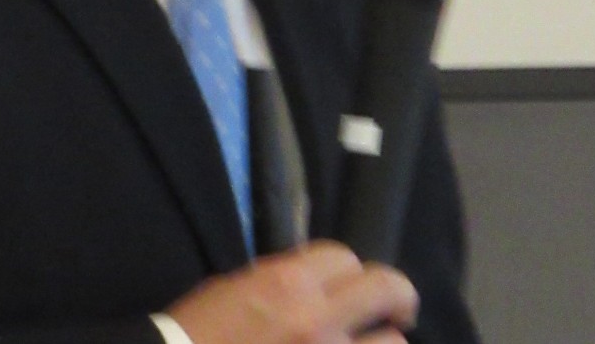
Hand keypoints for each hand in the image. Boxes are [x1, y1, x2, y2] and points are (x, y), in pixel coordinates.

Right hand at [166, 241, 418, 343]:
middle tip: (399, 310)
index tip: (352, 286)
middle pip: (386, 290)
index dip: (349, 271)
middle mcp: (318, 320)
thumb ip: (280, 286)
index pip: (345, 258)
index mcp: (286, 285)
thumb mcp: (232, 292)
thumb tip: (314, 288)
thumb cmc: (194, 337)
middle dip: (398, 296)